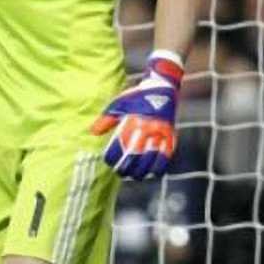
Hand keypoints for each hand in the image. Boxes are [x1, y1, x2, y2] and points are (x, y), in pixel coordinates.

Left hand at [90, 51, 182, 179]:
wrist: (163, 87)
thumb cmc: (137, 97)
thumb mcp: (119, 104)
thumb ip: (106, 120)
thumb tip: (93, 132)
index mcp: (133, 121)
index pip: (121, 145)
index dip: (113, 157)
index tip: (109, 162)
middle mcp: (147, 128)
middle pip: (135, 155)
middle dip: (126, 168)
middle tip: (120, 173)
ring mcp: (161, 133)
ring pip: (151, 159)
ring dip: (142, 171)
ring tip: (135, 176)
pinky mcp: (171, 135)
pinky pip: (166, 156)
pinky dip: (160, 167)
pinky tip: (153, 173)